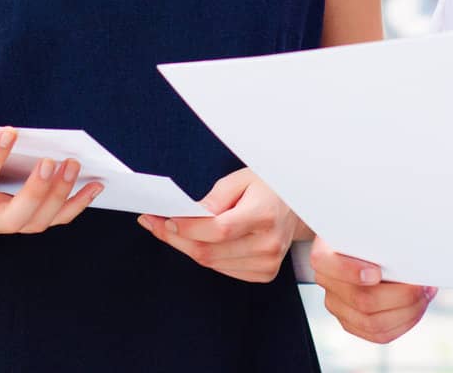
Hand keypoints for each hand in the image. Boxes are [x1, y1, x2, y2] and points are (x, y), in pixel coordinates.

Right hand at [0, 126, 102, 241]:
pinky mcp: (25, 222)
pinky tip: (95, 184)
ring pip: (39, 221)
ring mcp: (9, 223)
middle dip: (37, 191)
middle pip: (17, 216)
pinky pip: (55, 220)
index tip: (9, 131)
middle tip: (50, 161)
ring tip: (73, 164)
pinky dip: (78, 205)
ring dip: (62, 195)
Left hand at [137, 168, 298, 282]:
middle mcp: (268, 244)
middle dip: (175, 237)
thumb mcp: (243, 178)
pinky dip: (206, 256)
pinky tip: (198, 241)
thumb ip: (214, 197)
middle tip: (153, 224)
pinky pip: (222, 269)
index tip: (164, 218)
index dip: (187, 226)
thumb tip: (186, 215)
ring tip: (170, 229)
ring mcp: (267, 263)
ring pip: (211, 263)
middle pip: (209, 250)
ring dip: (186, 247)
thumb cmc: (270, 188)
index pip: (218, 229)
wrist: (299, 207)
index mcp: (265, 215)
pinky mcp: (264, 274)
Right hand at [309, 235, 436, 343]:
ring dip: (407, 311)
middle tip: (422, 284)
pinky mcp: (351, 322)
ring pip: (373, 323)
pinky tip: (416, 308)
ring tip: (425, 295)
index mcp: (324, 254)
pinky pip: (378, 334)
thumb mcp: (366, 224)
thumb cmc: (364, 231)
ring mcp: (337, 305)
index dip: (350, 272)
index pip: (327, 265)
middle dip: (401, 295)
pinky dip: (403, 323)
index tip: (376, 272)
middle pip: (362, 300)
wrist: (354, 242)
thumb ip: (378, 232)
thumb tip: (409, 242)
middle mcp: (327, 283)